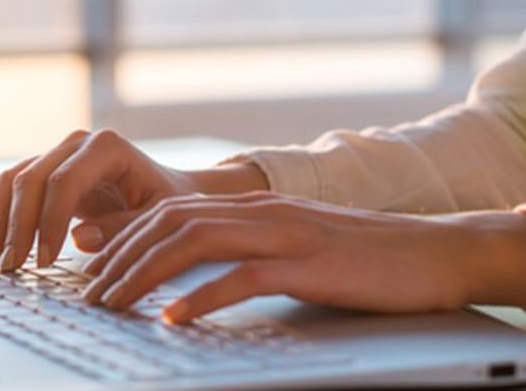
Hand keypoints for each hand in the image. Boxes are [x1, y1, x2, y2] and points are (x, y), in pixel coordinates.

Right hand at [0, 129, 267, 270]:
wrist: (167, 190)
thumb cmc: (167, 204)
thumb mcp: (158, 219)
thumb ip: (123, 228)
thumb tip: (79, 237)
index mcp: (107, 147)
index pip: (64, 181)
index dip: (49, 221)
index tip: (45, 261)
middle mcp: (77, 143)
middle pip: (32, 179)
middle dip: (18, 226)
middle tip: (12, 269)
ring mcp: (57, 153)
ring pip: (14, 181)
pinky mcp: (45, 170)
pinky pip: (12, 188)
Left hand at [80, 192, 525, 323]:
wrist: (438, 252)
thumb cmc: (365, 259)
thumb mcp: (297, 248)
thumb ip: (249, 254)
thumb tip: (198, 281)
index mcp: (255, 206)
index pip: (170, 211)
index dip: (124, 236)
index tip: (89, 265)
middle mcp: (263, 211)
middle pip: (170, 222)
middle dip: (120, 256)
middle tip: (88, 293)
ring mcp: (286, 234)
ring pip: (195, 242)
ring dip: (145, 273)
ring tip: (113, 303)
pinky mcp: (311, 265)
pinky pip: (244, 277)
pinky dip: (202, 297)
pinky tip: (174, 319)